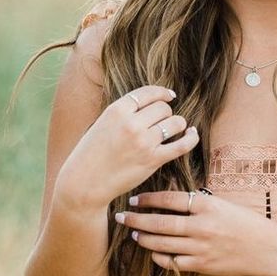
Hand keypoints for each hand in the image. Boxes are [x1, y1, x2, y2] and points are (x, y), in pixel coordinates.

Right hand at [55, 87, 199, 212]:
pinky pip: (182, 144)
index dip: (163, 93)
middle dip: (166, 113)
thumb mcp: (102, 123)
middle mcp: (131, 123)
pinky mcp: (153, 160)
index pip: (148, 93)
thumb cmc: (91, 153)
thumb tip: (152, 100)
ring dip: (177, 125)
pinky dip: (191, 138)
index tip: (170, 96)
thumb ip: (124, 112)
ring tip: (173, 129)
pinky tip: (192, 134)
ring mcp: (143, 142)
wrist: (85, 183)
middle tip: (162, 122)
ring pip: (175, 122)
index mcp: (117, 110)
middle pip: (163, 108)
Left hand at [115, 190, 276, 275]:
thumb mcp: (221, 204)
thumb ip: (196, 202)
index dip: (148, 199)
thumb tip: (168, 196)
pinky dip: (159, 256)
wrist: (266, 248)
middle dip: (136, 219)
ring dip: (144, 237)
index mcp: (207, 205)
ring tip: (133, 232)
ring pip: (162, 243)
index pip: (169, 199)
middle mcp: (202, 226)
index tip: (135, 199)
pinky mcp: (202, 265)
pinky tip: (152, 251)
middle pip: (160, 222)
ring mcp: (201, 247)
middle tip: (120, 216)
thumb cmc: (244, 222)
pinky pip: (172, 262)